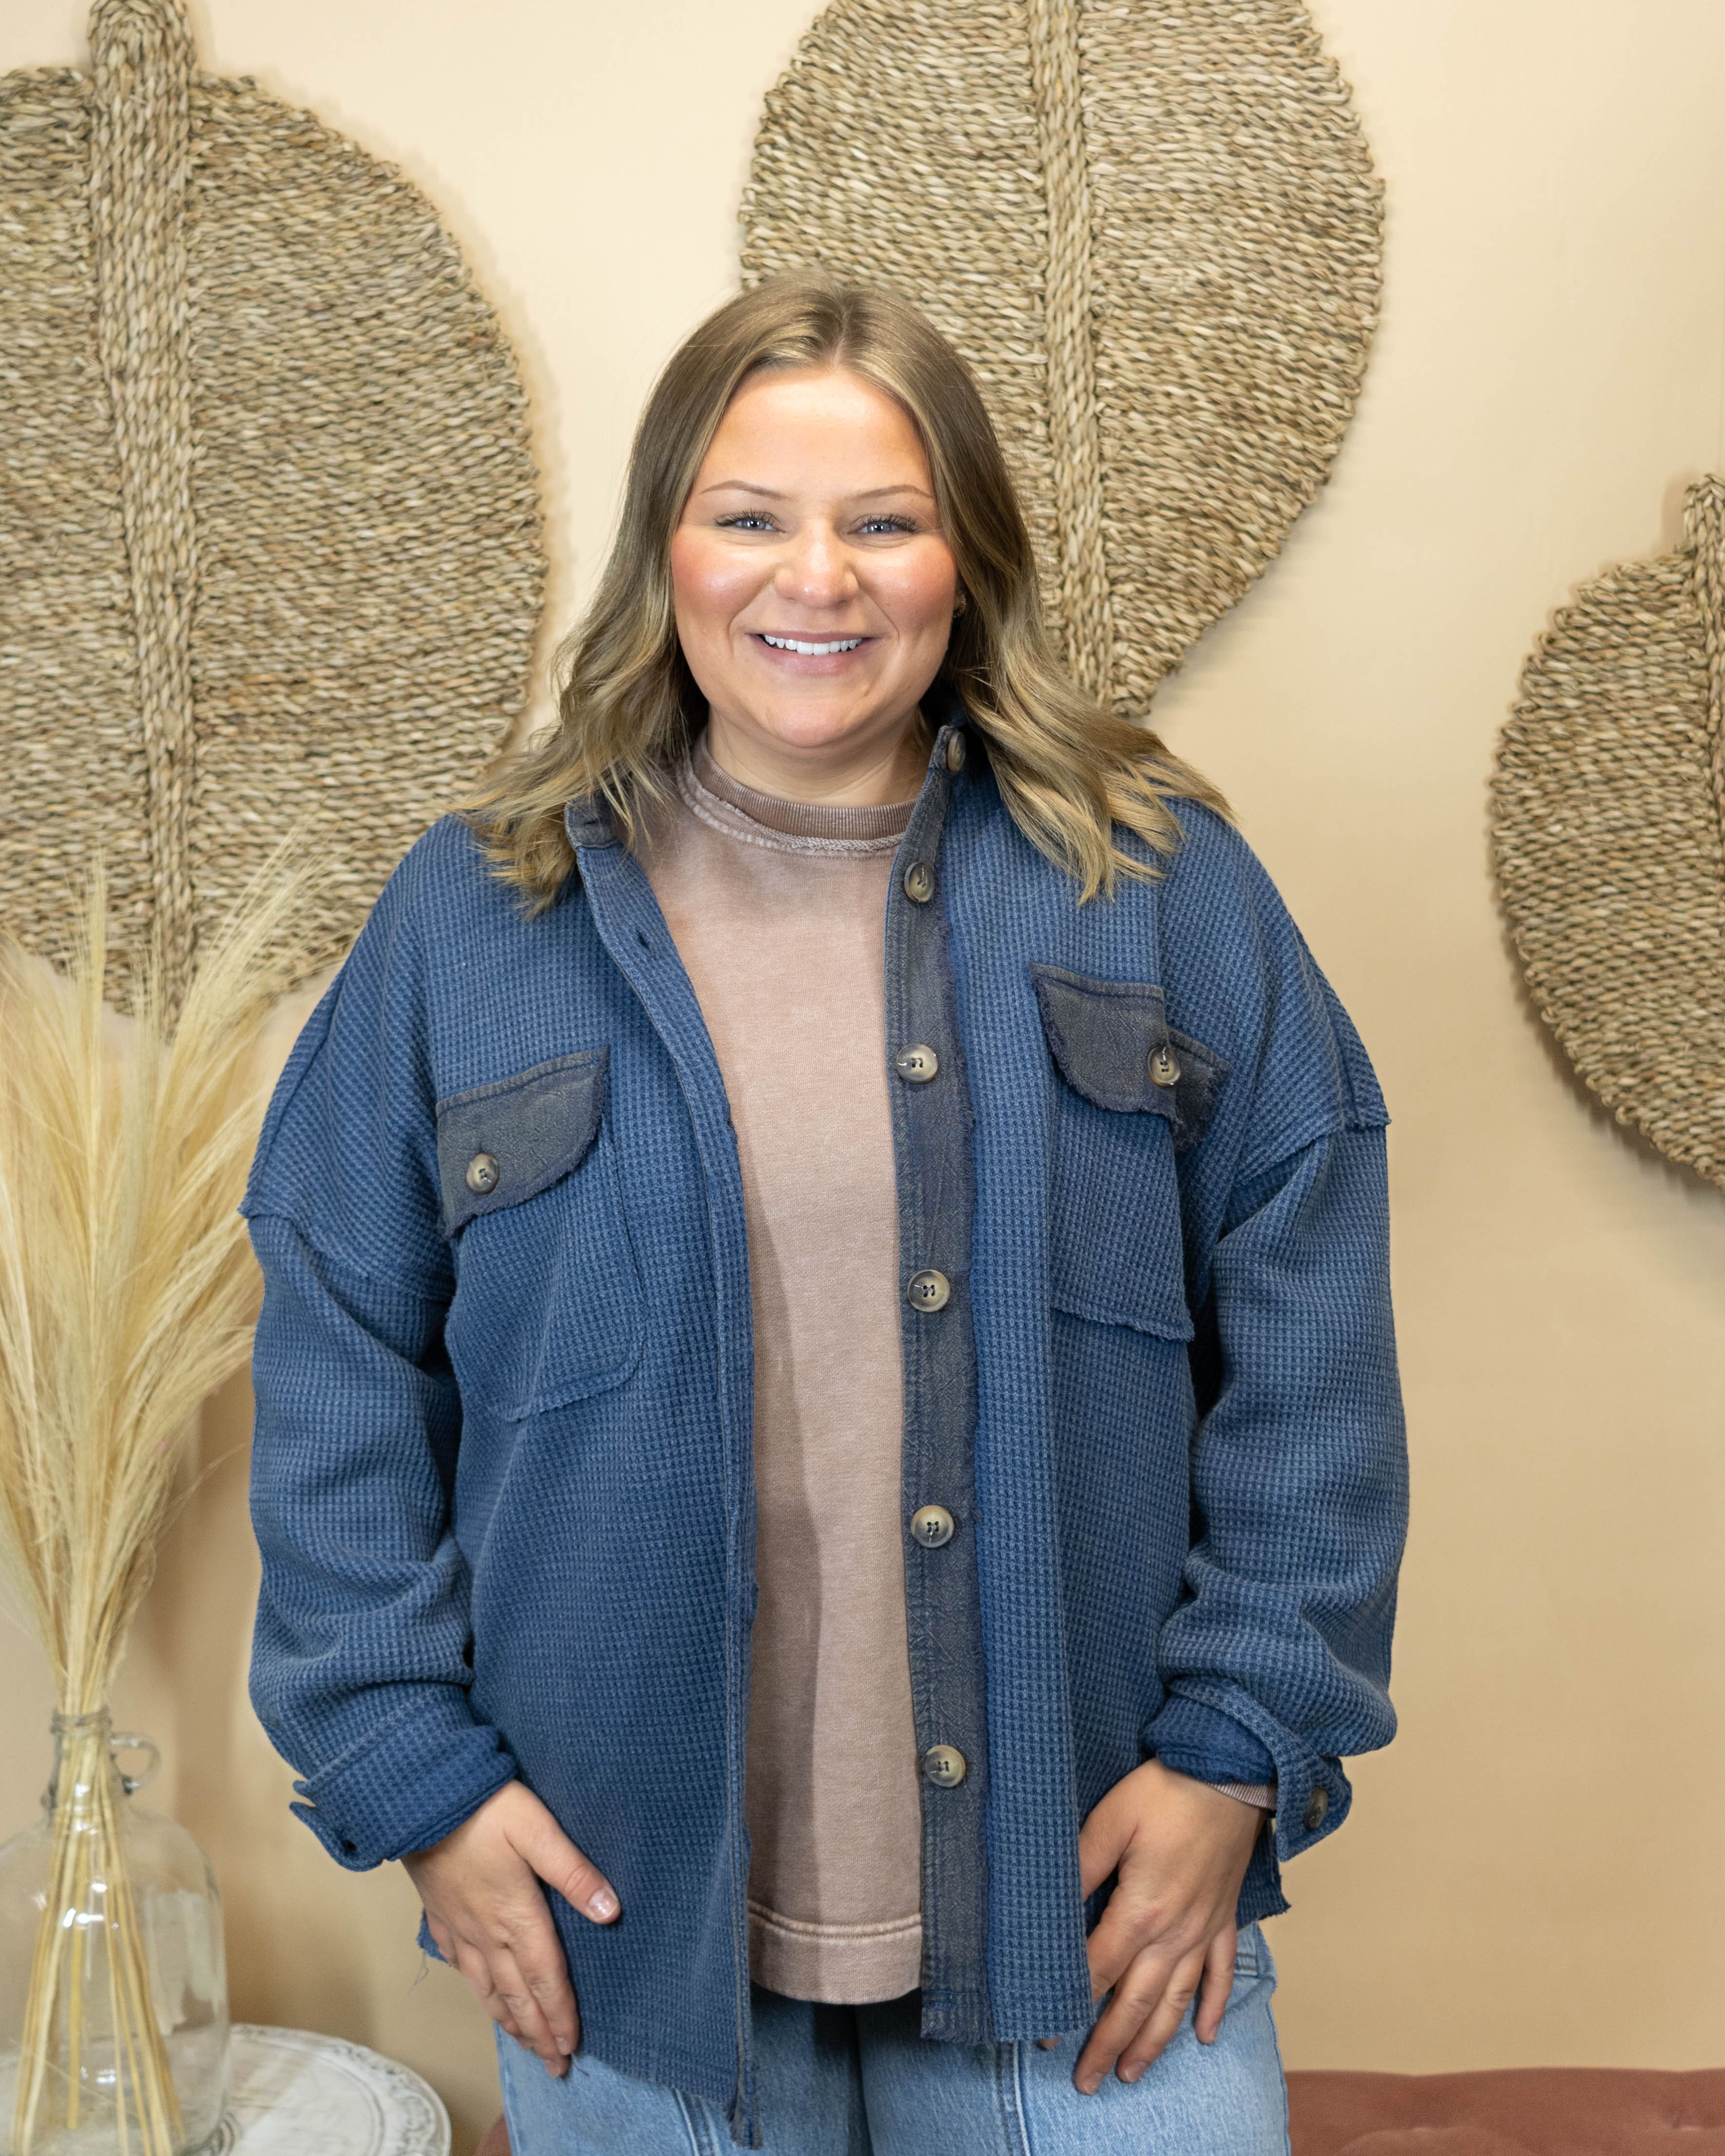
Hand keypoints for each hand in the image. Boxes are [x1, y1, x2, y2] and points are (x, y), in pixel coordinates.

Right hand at [402, 1780, 620, 2075]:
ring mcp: (460, 1927)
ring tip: (523, 2044)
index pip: (545, 1977)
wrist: (420, 1799)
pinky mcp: (440, 1915)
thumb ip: (574, 1873)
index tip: (572, 2046)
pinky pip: (461, 1965)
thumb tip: (611, 1912)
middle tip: (554, 2066)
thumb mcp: (539, 1829)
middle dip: (537, 2034)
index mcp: (517, 1914)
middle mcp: (487, 1931)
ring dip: (508, 2019)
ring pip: (487, 1987)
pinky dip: (477, 1989)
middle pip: (517, 1994)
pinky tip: (482, 1994)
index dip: (560, 2014)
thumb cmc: (485, 1809)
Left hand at [1056, 1758, 1263, 2094]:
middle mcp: (1175, 1932)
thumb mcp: (1110, 1819)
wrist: (1231, 1773)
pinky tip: (1207, 2035)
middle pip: (1136, 2001)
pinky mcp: (1224, 1917)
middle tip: (1086, 2081)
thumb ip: (1079, 1866)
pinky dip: (1213, 2007)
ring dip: (1154, 2041)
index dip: (1070, 2005)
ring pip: (1176, 2000)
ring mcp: (1204, 1929)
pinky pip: (1221, 1973)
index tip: (1046, 2035)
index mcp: (1142, 1910)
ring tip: (1133, 2071)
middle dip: (1108, 2044)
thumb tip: (1048, 1903)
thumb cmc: (1169, 1790)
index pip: (1097, 1971)